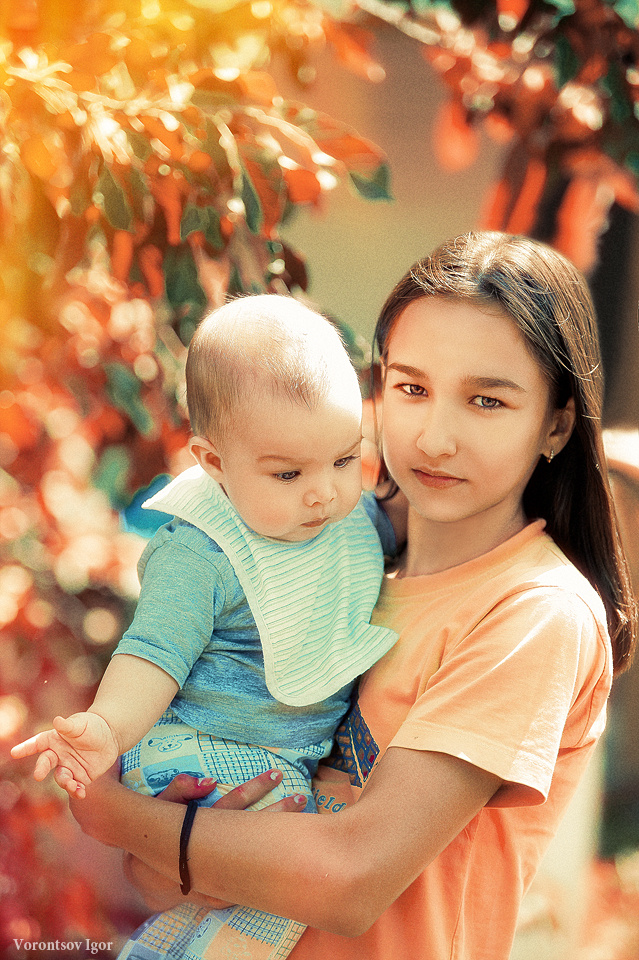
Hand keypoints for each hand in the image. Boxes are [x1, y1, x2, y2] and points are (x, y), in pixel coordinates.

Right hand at [11, 712, 118, 798]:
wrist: (110, 737)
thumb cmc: (92, 726)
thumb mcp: (81, 724)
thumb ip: (69, 726)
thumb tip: (57, 720)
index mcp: (54, 739)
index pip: (38, 743)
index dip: (26, 748)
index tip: (15, 752)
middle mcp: (58, 755)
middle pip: (45, 763)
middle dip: (41, 769)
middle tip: (38, 776)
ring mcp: (68, 767)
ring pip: (61, 778)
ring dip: (64, 783)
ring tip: (72, 785)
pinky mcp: (80, 778)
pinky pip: (75, 787)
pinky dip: (77, 792)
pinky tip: (82, 793)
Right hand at [124, 769, 306, 909]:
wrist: (146, 880)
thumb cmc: (154, 836)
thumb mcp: (159, 808)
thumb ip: (179, 790)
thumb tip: (207, 780)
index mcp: (204, 827)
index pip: (236, 802)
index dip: (257, 787)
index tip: (276, 774)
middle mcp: (216, 850)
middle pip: (255, 827)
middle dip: (280, 811)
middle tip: (302, 797)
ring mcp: (222, 873)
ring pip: (257, 853)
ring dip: (278, 833)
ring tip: (300, 816)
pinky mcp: (224, 891)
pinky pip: (252, 881)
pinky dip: (270, 871)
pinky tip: (288, 860)